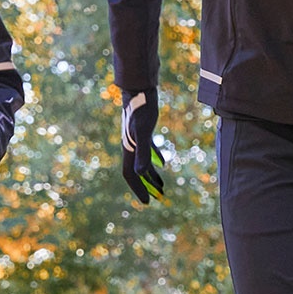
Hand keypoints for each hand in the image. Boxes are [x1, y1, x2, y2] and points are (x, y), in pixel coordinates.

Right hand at [120, 88, 164, 203]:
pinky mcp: (143, 132)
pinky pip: (148, 151)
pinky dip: (155, 159)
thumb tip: (141, 173)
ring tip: (162, 187)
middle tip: (156, 198)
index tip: (147, 202)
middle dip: (146, 186)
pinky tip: (163, 163)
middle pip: (136, 172)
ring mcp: (136, 140)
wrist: (139, 91)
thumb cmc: (141, 111)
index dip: (138, 189)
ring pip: (143, 163)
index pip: (131, 175)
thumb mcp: (143, 133)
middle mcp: (130, 147)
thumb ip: (143, 153)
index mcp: (129, 150)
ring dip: (151, 176)